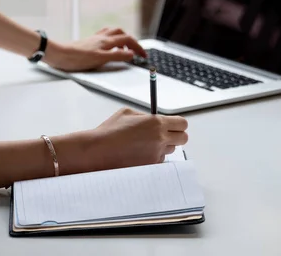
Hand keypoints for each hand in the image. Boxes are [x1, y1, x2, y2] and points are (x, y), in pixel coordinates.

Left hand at [44, 28, 147, 71]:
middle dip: (132, 41)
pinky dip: (111, 39)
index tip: (143, 56)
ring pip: (113, 33)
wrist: (58, 54)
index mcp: (106, 41)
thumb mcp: (101, 60)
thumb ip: (118, 56)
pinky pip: (103, 36)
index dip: (138, 47)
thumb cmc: (76, 58)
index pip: (128, 40)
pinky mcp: (88, 42)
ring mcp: (94, 39)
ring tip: (124, 48)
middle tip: (136, 51)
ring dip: (121, 38)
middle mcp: (101, 37)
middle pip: (122, 33)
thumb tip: (131, 54)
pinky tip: (108, 46)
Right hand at [61, 108, 188, 173]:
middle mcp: (160, 139)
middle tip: (164, 135)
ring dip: (163, 147)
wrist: (98, 151)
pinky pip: (159, 161)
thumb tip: (155, 119)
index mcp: (156, 123)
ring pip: (170, 150)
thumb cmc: (110, 131)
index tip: (173, 125)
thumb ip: (146, 116)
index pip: (182, 123)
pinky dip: (153, 158)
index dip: (178, 124)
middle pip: (183, 138)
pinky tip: (139, 155)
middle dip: (176, 136)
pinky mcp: (150, 166)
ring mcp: (156, 154)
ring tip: (144, 145)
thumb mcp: (128, 113)